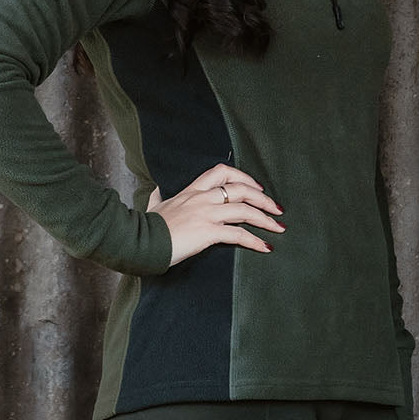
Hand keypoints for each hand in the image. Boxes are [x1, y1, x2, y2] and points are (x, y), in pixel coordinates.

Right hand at [148, 163, 284, 266]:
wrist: (139, 242)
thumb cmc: (146, 226)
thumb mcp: (154, 206)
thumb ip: (157, 197)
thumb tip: (154, 190)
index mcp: (192, 191)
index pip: (221, 172)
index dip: (244, 177)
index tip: (256, 188)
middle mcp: (202, 199)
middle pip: (241, 189)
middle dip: (263, 199)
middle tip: (277, 209)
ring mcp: (206, 214)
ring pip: (245, 210)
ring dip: (266, 220)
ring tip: (279, 228)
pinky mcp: (208, 232)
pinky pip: (238, 234)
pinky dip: (255, 240)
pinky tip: (265, 247)